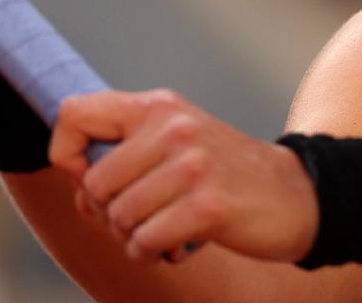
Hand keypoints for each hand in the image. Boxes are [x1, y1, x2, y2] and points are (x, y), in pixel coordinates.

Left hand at [49, 89, 317, 264]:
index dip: (65, 154)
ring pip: (118, 217)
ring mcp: (191, 166)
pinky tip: (177, 247)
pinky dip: (152, 254)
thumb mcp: (177, 141)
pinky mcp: (207, 206)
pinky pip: (144, 242)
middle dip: (108, 214)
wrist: (296, 195)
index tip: (89, 179)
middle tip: (141, 218)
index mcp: (158, 107)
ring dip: (134, 238)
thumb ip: (127, 149)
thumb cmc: (225, 174)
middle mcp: (172, 128)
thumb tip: (77, 186)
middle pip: (93, 184)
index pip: (73, 114)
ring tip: (164, 230)